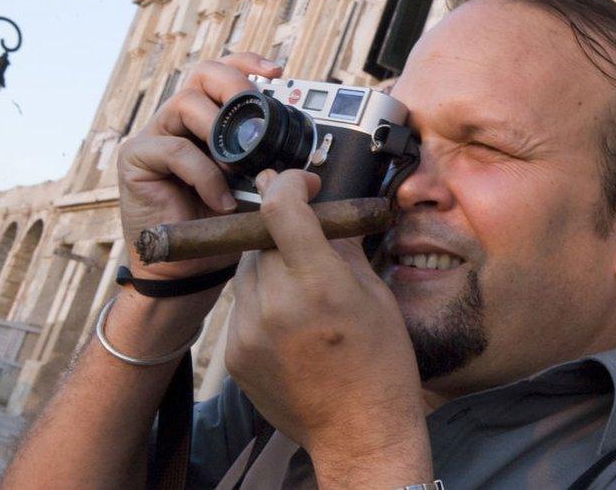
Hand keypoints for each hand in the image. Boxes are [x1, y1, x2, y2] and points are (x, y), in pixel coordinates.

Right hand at [116, 52, 282, 280]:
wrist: (189, 268)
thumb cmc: (220, 226)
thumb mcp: (254, 191)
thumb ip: (275, 173)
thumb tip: (311, 175)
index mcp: (208, 119)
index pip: (223, 73)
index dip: (247, 64)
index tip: (277, 72)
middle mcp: (179, 120)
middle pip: (202, 74)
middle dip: (234, 86)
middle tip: (255, 116)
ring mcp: (155, 135)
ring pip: (186, 104)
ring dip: (220, 134)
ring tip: (239, 170)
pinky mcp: (137, 158)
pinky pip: (175, 150)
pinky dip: (205, 175)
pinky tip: (221, 201)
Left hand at [226, 169, 432, 486]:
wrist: (359, 432)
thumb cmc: (381, 366)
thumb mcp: (376, 297)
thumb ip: (344, 248)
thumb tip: (328, 211)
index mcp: (320, 285)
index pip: (280, 208)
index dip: (289, 183)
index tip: (303, 184)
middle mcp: (276, 304)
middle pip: (261, 236)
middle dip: (283, 227)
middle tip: (307, 235)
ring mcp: (249, 332)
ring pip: (246, 269)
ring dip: (269, 263)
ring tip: (301, 285)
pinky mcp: (234, 354)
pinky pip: (242, 305)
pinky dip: (262, 299)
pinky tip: (290, 318)